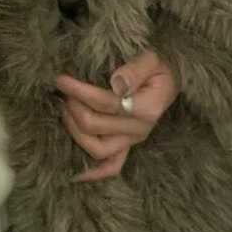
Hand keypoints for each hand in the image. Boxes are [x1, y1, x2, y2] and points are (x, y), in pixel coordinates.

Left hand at [55, 50, 179, 184]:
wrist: (170, 80)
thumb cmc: (158, 68)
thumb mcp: (152, 59)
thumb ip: (135, 70)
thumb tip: (116, 83)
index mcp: (146, 108)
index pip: (104, 103)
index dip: (79, 91)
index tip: (61, 79)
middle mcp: (140, 129)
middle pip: (95, 126)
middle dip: (73, 107)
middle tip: (63, 91)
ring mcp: (132, 141)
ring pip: (97, 149)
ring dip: (74, 130)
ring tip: (64, 110)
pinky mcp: (127, 146)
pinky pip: (111, 167)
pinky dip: (93, 172)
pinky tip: (75, 172)